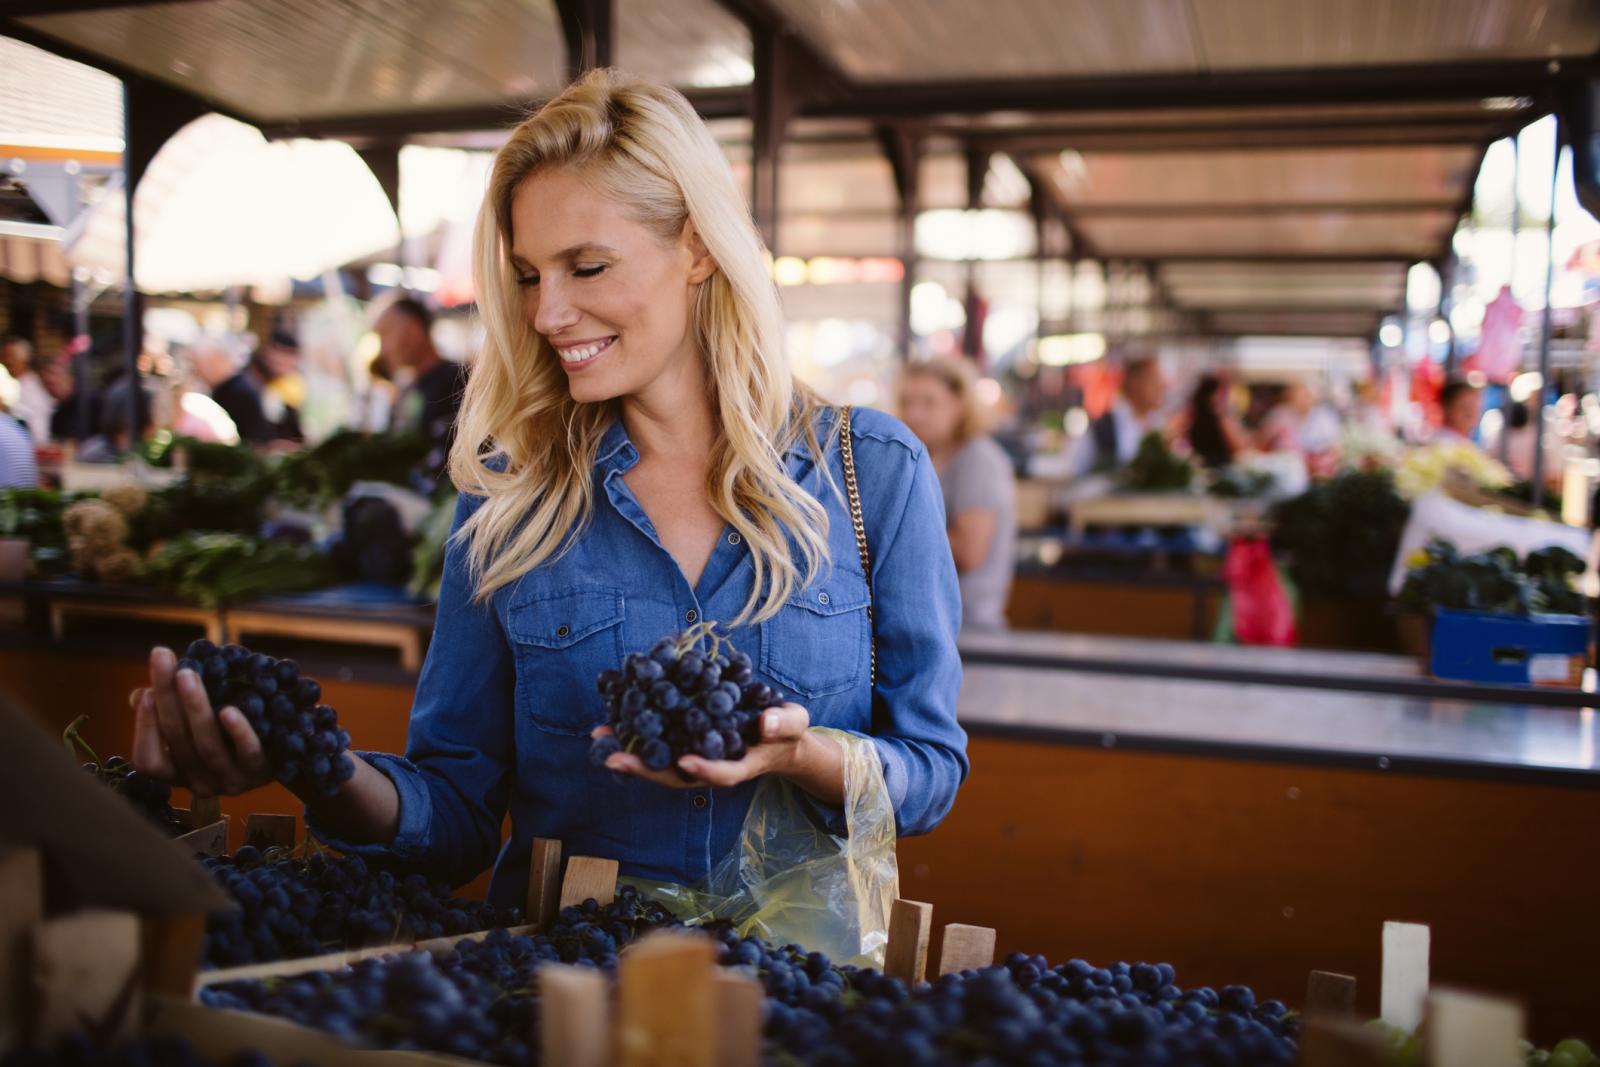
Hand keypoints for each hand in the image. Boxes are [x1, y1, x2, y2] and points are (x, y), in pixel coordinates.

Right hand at [128, 646, 272, 797]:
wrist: (286, 749)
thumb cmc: (228, 732)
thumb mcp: (197, 723)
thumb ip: (168, 710)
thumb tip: (140, 695)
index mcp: (177, 773)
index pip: (147, 760)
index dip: (143, 730)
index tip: (145, 692)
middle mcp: (199, 783)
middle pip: (177, 741)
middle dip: (168, 698)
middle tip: (163, 659)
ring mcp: (231, 781)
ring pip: (207, 746)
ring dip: (195, 708)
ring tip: (187, 675)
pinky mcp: (262, 772)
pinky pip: (248, 752)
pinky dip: (238, 731)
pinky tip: (229, 710)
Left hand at [592, 703, 817, 789]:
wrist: (773, 735)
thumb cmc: (785, 731)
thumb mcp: (794, 723)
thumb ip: (783, 723)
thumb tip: (765, 722)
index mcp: (738, 767)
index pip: (721, 774)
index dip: (704, 769)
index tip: (686, 761)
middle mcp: (709, 767)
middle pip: (675, 775)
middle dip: (645, 768)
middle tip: (613, 757)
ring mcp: (693, 757)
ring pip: (658, 762)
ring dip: (628, 753)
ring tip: (600, 737)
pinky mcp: (682, 743)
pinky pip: (656, 743)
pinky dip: (633, 735)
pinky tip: (611, 721)